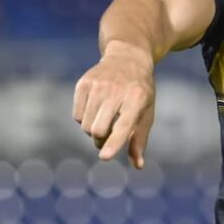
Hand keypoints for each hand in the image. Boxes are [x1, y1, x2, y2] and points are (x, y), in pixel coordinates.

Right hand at [72, 41, 154, 167]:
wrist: (128, 57)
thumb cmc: (140, 91)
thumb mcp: (146, 111)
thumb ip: (140, 139)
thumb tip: (138, 166)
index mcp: (137, 98)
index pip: (123, 125)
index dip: (114, 142)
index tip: (104, 156)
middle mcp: (117, 90)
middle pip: (98, 130)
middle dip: (101, 140)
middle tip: (108, 135)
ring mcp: (98, 85)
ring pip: (85, 125)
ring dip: (93, 131)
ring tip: (105, 119)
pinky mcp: (83, 83)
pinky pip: (76, 115)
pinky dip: (84, 118)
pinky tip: (96, 107)